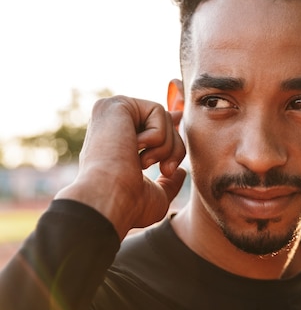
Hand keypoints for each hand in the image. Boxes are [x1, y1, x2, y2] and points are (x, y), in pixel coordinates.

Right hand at [56, 96, 186, 239]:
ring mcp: (111, 112)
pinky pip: (157, 110)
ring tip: (142, 163)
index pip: (146, 124)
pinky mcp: (116, 104)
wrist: (110, 199)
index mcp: (116, 143)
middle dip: (175, 150)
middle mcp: (112, 125)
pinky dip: (157, 136)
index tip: (179, 116)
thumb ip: (168, 182)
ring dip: (166, 147)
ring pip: (164, 117)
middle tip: (167, 171)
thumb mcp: (156, 195)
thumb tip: (180, 171)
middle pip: (164, 124)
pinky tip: (133, 149)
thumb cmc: (129, 205)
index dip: (168, 123)